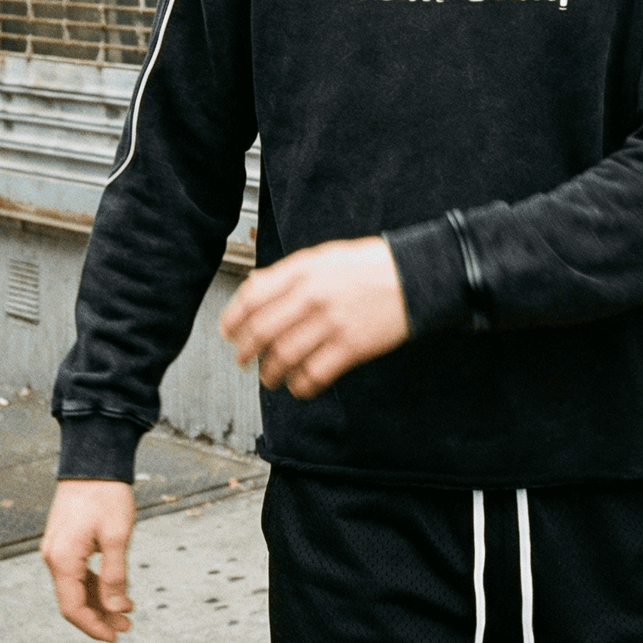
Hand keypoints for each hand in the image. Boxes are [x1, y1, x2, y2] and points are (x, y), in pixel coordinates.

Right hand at [41, 479, 135, 641]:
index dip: (93, 626)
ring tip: (127, 610)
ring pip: (76, 587)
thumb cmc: (107, 495)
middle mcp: (53, 557)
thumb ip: (115, 575)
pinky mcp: (64, 540)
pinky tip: (116, 589)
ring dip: (99, 601)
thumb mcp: (117, 536)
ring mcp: (57, 549)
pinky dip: (95, 584)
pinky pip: (77, 572)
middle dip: (100, 616)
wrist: (93, 459)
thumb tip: (117, 608)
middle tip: (128, 625)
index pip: (72, 608)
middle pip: (73, 600)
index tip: (115, 636)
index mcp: (63, 560)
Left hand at [220, 236, 408, 397]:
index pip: (252, 297)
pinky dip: (300, 385)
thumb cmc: (370, 265)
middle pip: (262, 331)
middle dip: (245, 352)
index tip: (228, 332)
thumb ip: (289, 272)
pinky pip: (314, 374)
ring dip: (270, 373)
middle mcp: (313, 295)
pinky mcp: (351, 347)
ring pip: (284, 357)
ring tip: (270, 377)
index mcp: (304, 270)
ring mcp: (332, 322)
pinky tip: (298, 385)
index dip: (233, 319)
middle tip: (243, 360)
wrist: (415, 276)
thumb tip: (254, 287)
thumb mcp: (325, 256)